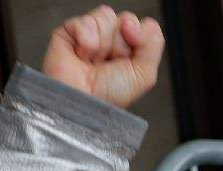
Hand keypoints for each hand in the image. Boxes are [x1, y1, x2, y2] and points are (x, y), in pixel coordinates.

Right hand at [42, 6, 164, 108]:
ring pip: (106, 16)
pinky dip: (87, 41)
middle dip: (121, 44)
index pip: (144, 25)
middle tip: (109, 63)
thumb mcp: (144, 74)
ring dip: (103, 44)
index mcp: (131, 48)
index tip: (130, 56)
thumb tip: (137, 22)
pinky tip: (81, 56)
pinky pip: (86, 21)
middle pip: (126, 19)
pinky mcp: (69, 30)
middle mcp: (112, 38)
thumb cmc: (109, 94)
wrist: (82, 102)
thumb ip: (153, 43)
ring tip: (93, 61)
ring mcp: (91, 32)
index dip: (140, 37)